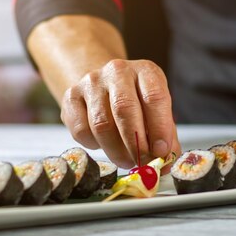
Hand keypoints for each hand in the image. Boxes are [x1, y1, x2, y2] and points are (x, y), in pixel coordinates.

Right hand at [60, 59, 180, 168]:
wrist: (102, 85)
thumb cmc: (135, 102)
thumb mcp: (155, 111)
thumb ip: (165, 136)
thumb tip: (165, 164)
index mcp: (145, 70)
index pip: (154, 96)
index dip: (160, 127)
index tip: (161, 151)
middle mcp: (117, 71)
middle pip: (125, 109)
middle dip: (136, 143)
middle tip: (142, 162)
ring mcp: (91, 82)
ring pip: (102, 124)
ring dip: (116, 150)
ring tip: (126, 160)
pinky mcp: (70, 96)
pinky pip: (81, 130)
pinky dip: (94, 145)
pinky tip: (103, 145)